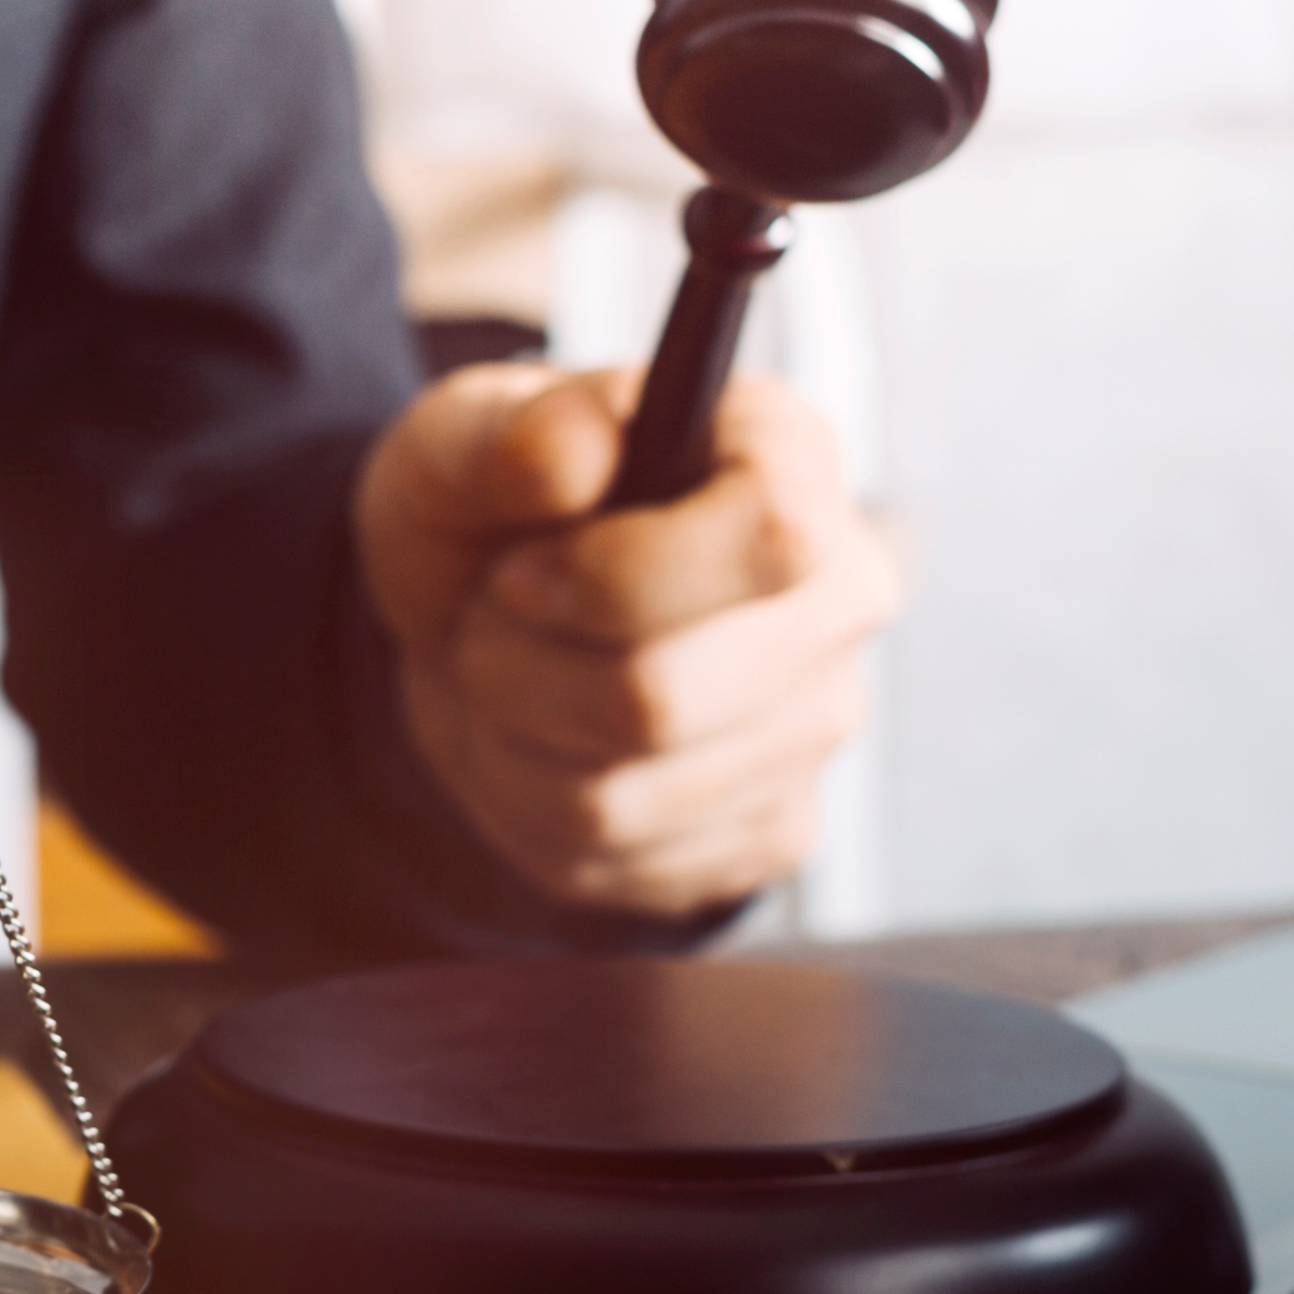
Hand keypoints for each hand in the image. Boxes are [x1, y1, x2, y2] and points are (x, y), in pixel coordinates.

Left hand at [351, 362, 904, 916]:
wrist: (484, 623)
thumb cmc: (491, 516)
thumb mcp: (452, 444)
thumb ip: (500, 434)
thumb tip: (575, 448)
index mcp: (790, 460)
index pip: (770, 537)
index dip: (617, 576)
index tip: (521, 572)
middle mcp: (840, 596)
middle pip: (663, 699)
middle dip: (518, 669)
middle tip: (490, 618)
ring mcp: (820, 725)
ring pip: (619, 796)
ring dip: (512, 737)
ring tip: (507, 672)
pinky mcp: (776, 828)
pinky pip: (617, 859)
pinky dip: (529, 807)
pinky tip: (543, 741)